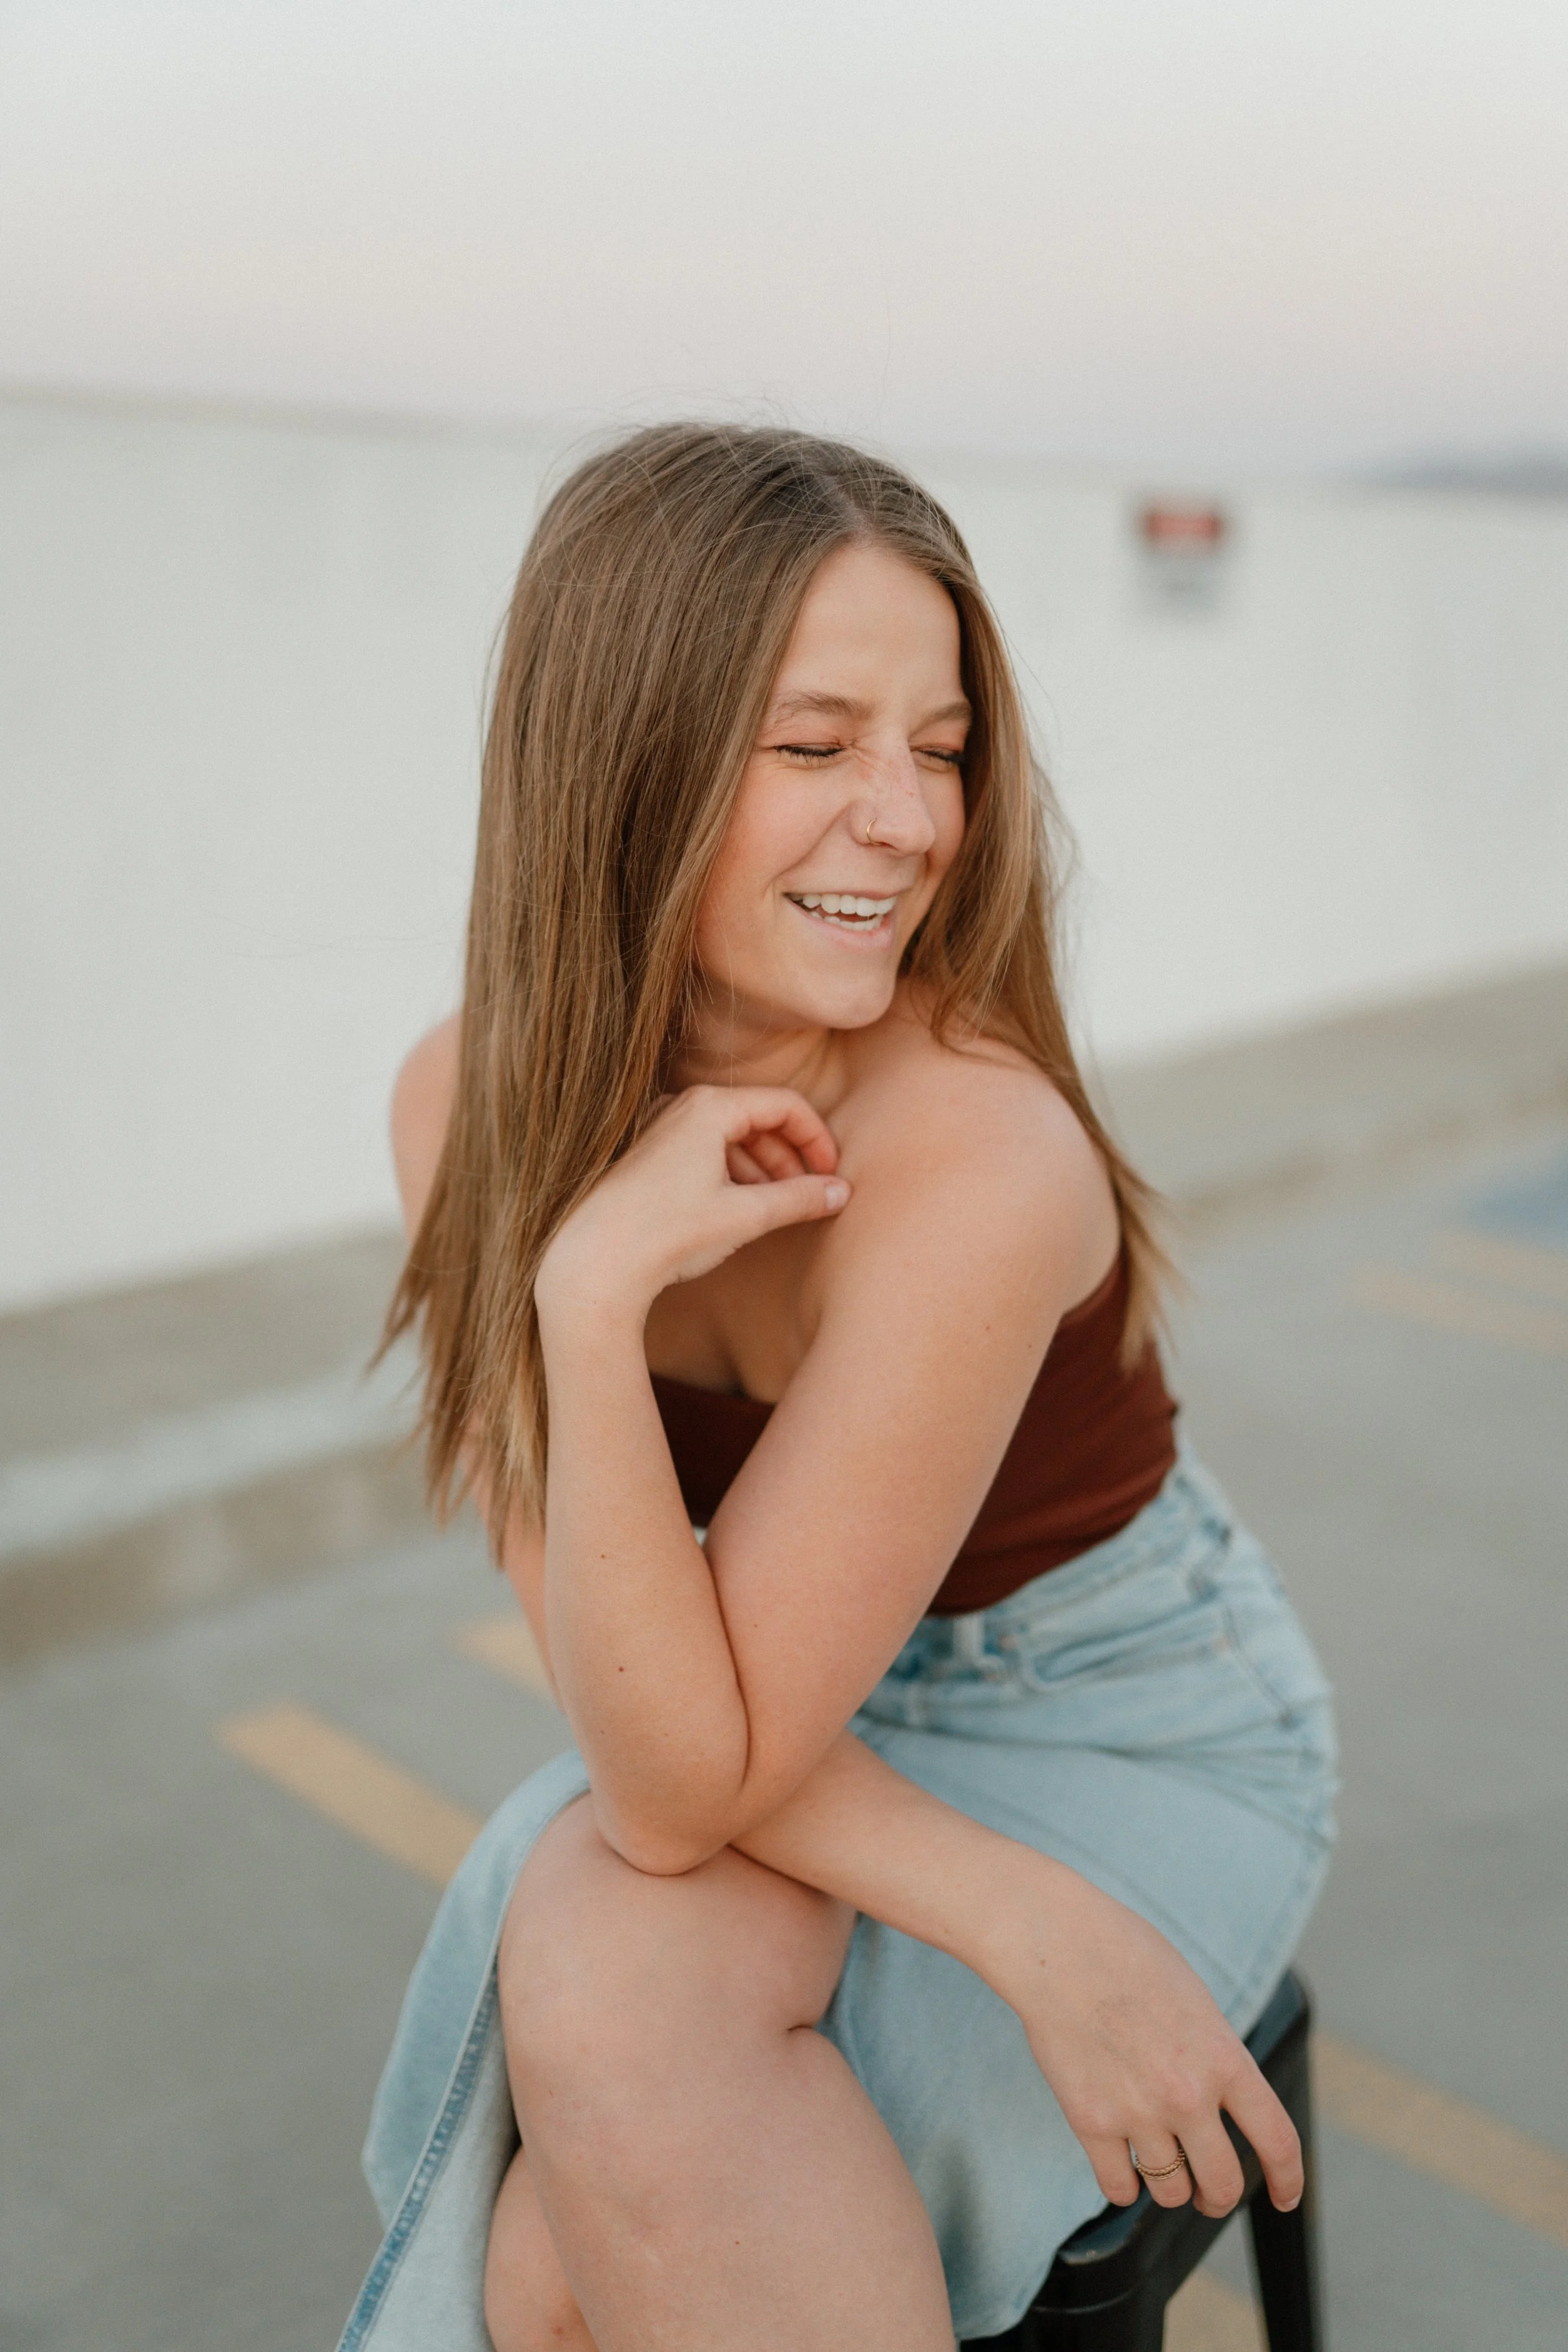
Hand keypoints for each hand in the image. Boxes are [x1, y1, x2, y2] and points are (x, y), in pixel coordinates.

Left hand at [535, 1085, 850, 1323]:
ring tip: (780, 1206)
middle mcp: (681, 1107)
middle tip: (811, 1195)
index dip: (817, 1139)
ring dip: (764, 1167)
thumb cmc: (667, 1234)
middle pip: (758, 1119)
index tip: (832, 1176)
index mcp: (709, 1107)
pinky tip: (741, 1208)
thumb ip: (799, 1199)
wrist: (595, 1265)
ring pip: (731, 1137)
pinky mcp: (647, 1156)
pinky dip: (732, 1173)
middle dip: (791, 1157)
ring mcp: (660, 1129)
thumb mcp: (745, 1216)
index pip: (785, 1106)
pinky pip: (704, 1151)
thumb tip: (840, 1192)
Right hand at [991, 1861, 1302, 2220]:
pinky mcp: (1090, 2122)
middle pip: (1223, 2185)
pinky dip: (1123, 2184)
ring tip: (1157, 2161)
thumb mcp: (1196, 2001)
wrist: (1059, 1945)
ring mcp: (1138, 2113)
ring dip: (1169, 2185)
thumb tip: (1222, 2103)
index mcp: (1224, 2058)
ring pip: (1170, 2193)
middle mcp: (1188, 2095)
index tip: (1285, 2196)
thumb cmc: (1126, 1957)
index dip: (1288, 2180)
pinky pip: (1118, 2189)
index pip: (1278, 2140)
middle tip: (1207, 2190)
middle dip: (1218, 2196)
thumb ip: (1215, 2057)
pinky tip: (1120, 2161)